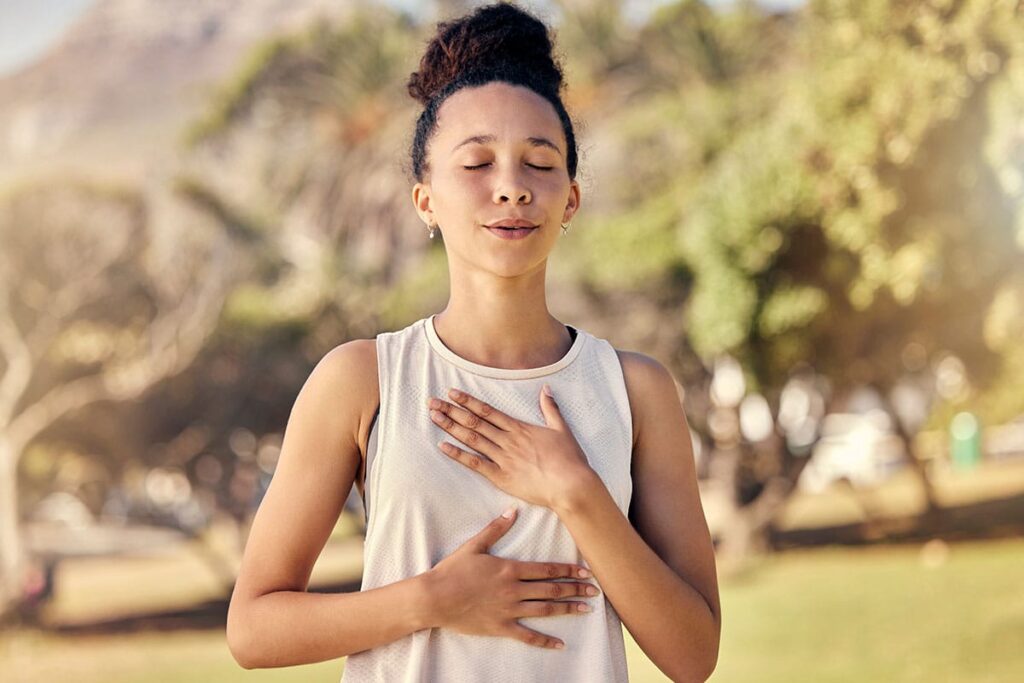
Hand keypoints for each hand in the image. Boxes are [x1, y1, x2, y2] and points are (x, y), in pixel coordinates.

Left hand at [426, 384, 595, 509]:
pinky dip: (458, 454)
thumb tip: (546, 389)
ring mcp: (503, 458)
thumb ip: (550, 408)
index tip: (452, 393)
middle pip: (474, 422)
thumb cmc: (569, 459)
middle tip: (432, 402)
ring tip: (434, 417)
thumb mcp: (561, 429)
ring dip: (451, 427)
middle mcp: (507, 440)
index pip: (488, 411)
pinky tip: (443, 446)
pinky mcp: (501, 477)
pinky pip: (475, 464)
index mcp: (519, 428)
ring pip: (472, 438)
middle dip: (451, 411)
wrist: (571, 484)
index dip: (468, 401)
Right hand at [426, 507, 599, 648]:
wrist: (435, 597)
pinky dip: (544, 641)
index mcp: (510, 569)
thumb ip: (496, 528)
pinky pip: (527, 635)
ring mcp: (509, 610)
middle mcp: (514, 589)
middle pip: (552, 589)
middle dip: (575, 589)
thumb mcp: (474, 545)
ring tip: (586, 609)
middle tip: (596, 591)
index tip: (586, 571)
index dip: (569, 570)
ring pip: (545, 609)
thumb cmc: (452, 570)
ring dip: (567, 609)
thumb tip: (513, 510)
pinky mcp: (501, 627)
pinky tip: (560, 644)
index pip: (547, 569)